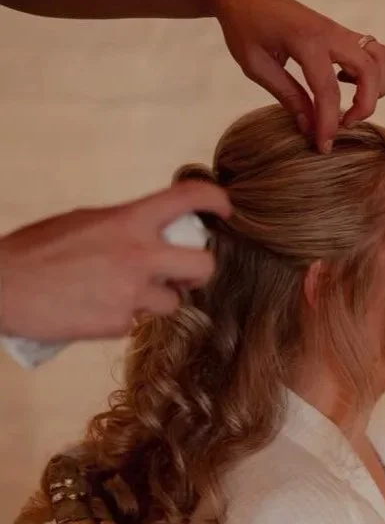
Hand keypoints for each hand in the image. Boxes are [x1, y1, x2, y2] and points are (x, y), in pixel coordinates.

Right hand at [0, 182, 229, 341]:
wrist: (3, 287)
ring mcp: (131, 294)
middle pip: (204, 265)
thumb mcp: (86, 221)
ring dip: (158, 299)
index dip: (216, 199)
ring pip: (174, 302)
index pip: (188, 199)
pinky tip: (98, 308)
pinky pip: (138, 321)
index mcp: (129, 220)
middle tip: (185, 272)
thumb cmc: (38, 250)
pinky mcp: (117, 324)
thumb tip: (153, 232)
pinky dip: (125, 316)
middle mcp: (138, 256)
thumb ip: (126, 226)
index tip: (224, 209)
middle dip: (200, 270)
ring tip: (125, 292)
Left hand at [211, 0, 384, 152]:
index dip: (328, 123)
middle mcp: (329, 32)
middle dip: (365, 105)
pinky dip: (369, 72)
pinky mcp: (339, 32)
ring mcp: (337, 29)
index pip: (327, 90)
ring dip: (375, 86)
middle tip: (343, 125)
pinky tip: (342, 84)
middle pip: (368, 70)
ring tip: (350, 105)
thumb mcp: (256, 67)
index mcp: (304, 40)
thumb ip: (287, 96)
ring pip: (378, 56)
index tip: (323, 147)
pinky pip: (370, 51)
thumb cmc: (244, 28)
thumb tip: (309, 128)